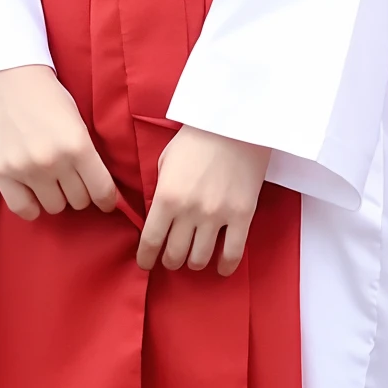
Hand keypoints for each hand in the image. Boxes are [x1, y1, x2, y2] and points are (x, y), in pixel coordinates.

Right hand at [0, 64, 117, 220]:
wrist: (9, 79)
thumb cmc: (48, 96)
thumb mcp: (78, 121)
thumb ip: (88, 154)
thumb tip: (101, 188)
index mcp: (78, 145)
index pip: (101, 190)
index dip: (107, 199)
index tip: (106, 201)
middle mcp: (53, 161)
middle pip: (78, 201)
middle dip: (80, 191)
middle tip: (73, 178)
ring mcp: (25, 170)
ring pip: (54, 207)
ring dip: (56, 196)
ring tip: (51, 179)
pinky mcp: (2, 174)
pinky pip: (24, 210)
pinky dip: (32, 206)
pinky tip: (34, 192)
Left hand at [136, 126, 269, 276]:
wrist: (236, 122)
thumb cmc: (197, 137)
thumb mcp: (167, 160)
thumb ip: (161, 190)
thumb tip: (158, 217)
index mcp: (166, 196)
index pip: (150, 241)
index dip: (146, 258)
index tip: (146, 263)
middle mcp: (189, 211)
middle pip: (175, 255)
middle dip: (171, 259)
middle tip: (173, 254)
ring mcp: (216, 215)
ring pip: (200, 259)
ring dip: (194, 261)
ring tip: (195, 254)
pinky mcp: (242, 215)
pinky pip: (232, 254)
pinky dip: (225, 266)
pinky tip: (221, 266)